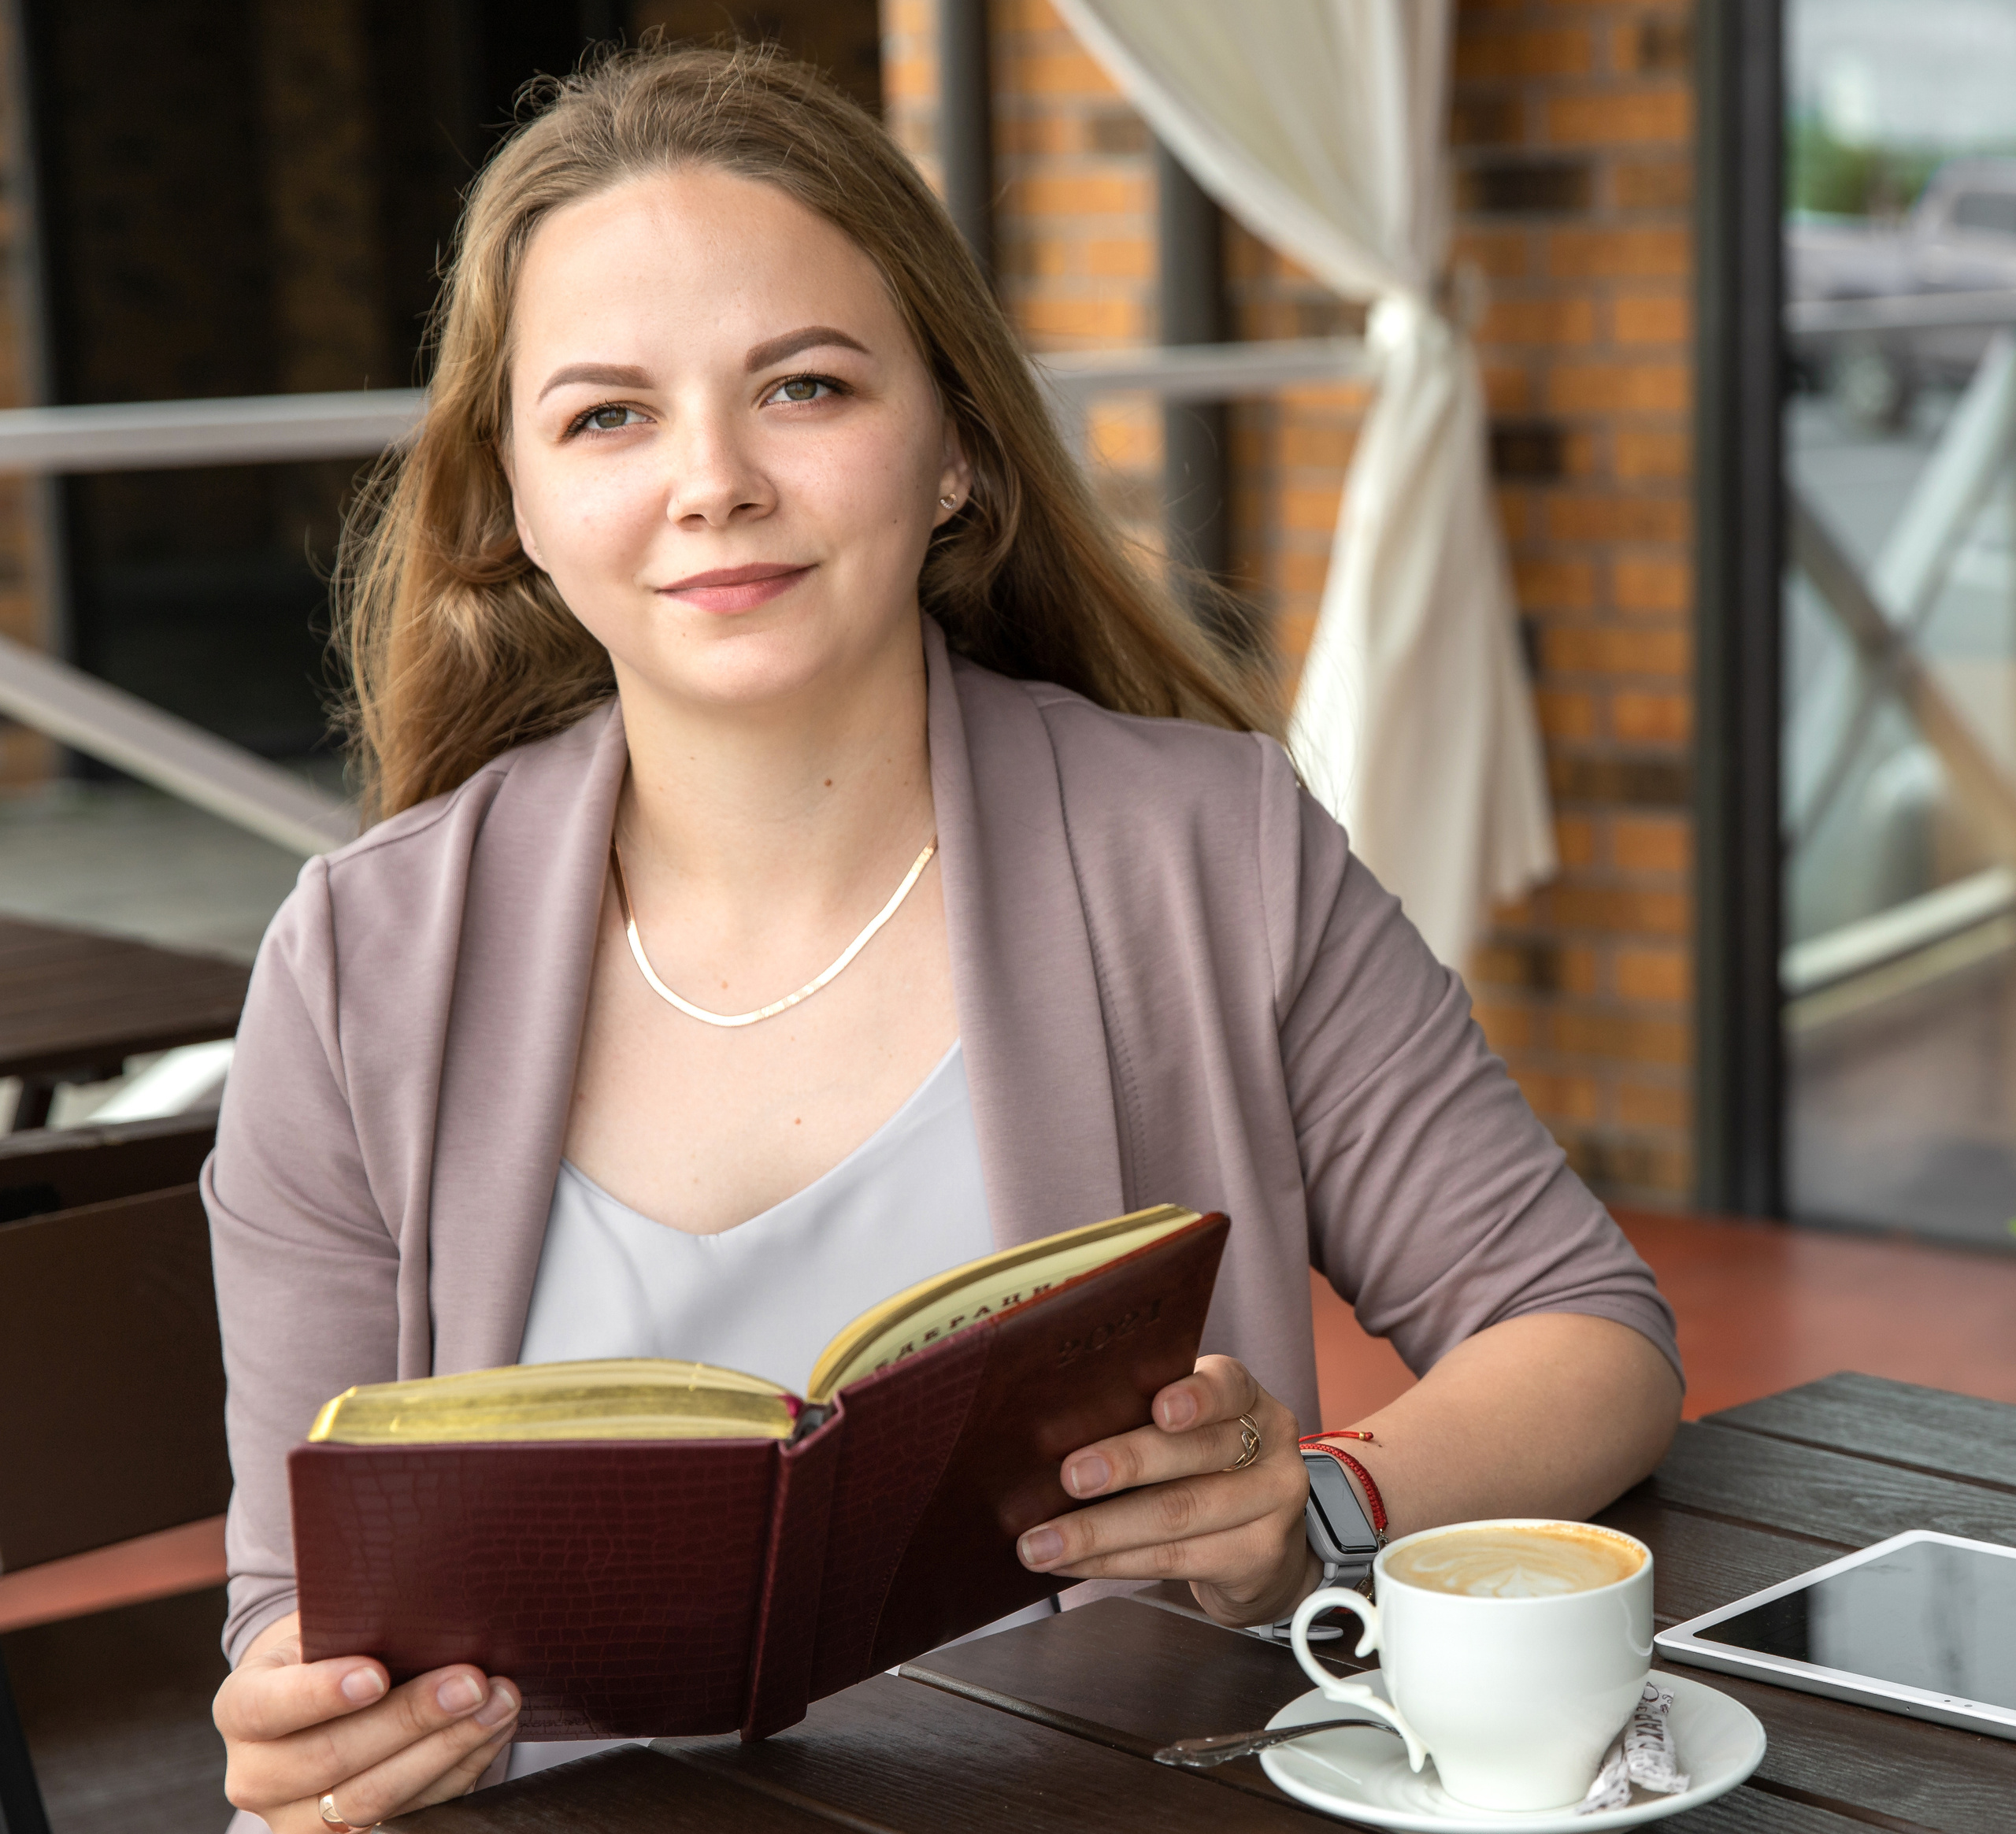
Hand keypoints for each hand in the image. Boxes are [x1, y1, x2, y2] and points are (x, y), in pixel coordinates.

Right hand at [214, 1613, 519, 1830]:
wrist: (322, 1694)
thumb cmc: (332, 1646)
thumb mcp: (326, 1623)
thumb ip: (356, 1624)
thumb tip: (426, 1610)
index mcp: (241, 1708)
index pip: (269, 1706)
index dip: (321, 1694)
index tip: (377, 1674)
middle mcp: (257, 1774)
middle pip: (331, 1759)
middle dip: (411, 1719)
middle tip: (472, 1683)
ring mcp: (297, 1819)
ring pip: (372, 1800)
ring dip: (447, 1750)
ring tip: (500, 1704)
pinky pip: (407, 1816)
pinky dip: (457, 1772)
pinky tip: (492, 1733)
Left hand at [1014, 1355, 1315, 1626]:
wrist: (1261, 1546)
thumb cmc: (1200, 1469)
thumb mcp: (1186, 1429)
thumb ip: (1141, 1418)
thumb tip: (1052, 1431)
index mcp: (1245, 1396)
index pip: (1227, 1385)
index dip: (1195, 1396)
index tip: (1158, 1408)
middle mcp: (1271, 1444)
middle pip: (1196, 1453)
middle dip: (1127, 1463)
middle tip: (1070, 1477)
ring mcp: (1274, 1504)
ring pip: (1179, 1514)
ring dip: (1099, 1531)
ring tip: (1043, 1542)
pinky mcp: (1259, 1557)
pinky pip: (1177, 1560)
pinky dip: (1114, 1563)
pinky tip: (1074, 1563)